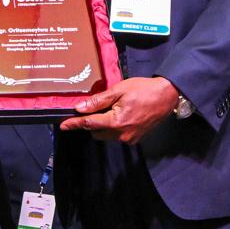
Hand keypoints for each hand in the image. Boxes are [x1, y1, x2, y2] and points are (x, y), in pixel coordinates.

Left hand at [60, 76, 179, 143]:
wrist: (166, 96)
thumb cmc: (143, 89)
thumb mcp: (119, 90)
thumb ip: (98, 101)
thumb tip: (79, 108)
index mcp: (115, 122)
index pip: (89, 124)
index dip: (75, 124)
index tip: (63, 126)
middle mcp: (121, 134)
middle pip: (96, 132)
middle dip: (92, 123)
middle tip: (97, 108)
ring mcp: (129, 139)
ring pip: (106, 135)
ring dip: (103, 125)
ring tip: (112, 109)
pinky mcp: (135, 139)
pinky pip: (117, 136)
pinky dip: (114, 128)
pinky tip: (121, 114)